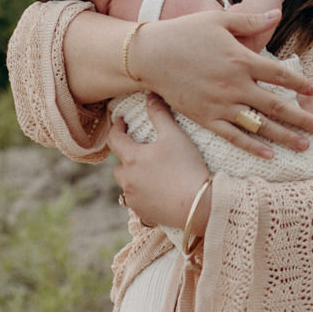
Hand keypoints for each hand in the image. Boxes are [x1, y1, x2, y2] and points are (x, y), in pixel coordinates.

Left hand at [111, 96, 209, 229]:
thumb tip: (151, 97)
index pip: (114, 139)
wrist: (198, 205)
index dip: (117, 127)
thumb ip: (160, 115)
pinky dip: (143, 194)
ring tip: (148, 172)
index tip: (121, 121)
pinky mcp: (144, 214)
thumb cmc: (186, 167)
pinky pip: (137, 202)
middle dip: (125, 156)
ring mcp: (134, 199)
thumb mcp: (174, 136)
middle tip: (138, 150)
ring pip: (127, 185)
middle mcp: (127, 180)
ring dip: (133, 177)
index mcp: (131, 158)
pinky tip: (156, 192)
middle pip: (118, 165)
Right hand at [128, 6, 312, 156]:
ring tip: (305, 146)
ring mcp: (220, 105)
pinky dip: (252, 147)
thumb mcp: (219, 20)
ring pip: (260, 125)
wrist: (149, 55)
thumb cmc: (184, 32)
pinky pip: (233, 136)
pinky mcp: (205, 118)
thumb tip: (277, 13)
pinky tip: (269, 155)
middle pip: (277, 106)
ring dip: (284, 137)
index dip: (300, 83)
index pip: (280, 75)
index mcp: (241, 60)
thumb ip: (251, 20)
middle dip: (303, 119)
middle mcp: (235, 85)